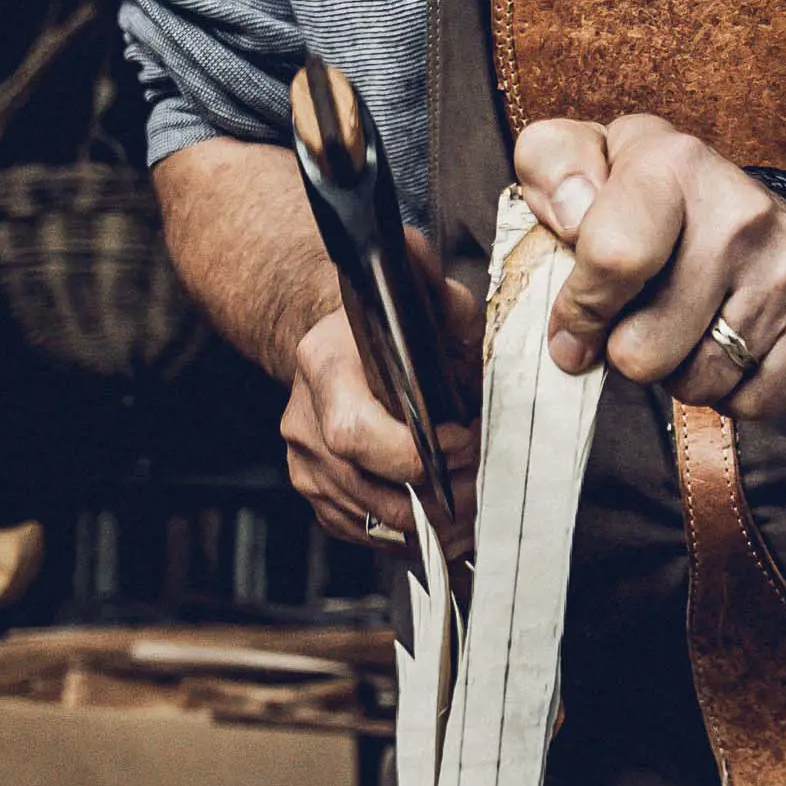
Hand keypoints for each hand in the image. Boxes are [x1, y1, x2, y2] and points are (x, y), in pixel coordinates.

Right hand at [280, 235, 481, 551]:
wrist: (337, 348)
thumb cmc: (386, 329)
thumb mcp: (418, 299)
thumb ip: (430, 283)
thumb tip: (415, 251)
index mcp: (322, 368)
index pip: (357, 434)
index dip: (415, 453)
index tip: (464, 441)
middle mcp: (304, 422)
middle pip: (371, 488)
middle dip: (436, 496)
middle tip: (481, 483)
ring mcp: (306, 465)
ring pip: (373, 521)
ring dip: (432, 523)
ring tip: (473, 503)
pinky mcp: (318, 496)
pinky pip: (366, 532)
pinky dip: (409, 534)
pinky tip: (443, 515)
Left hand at [515, 113, 785, 419]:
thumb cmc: (667, 205)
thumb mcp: (599, 160)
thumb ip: (555, 165)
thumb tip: (568, 215)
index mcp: (674, 164)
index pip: (613, 259)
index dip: (581, 311)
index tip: (575, 327)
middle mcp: (742, 213)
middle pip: (642, 352)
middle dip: (630, 351)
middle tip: (648, 319)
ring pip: (694, 385)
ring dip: (679, 372)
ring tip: (693, 328)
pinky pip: (746, 404)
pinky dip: (730, 392)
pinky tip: (735, 347)